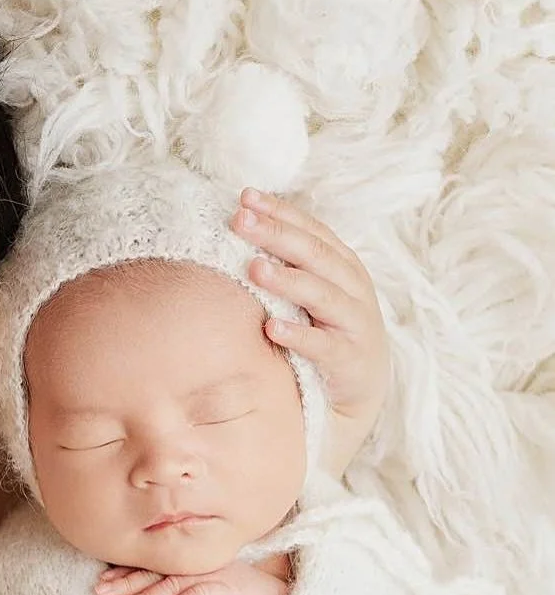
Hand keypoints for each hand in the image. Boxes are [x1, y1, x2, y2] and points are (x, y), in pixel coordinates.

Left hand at [230, 189, 389, 477]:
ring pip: (324, 295)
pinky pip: (325, 347)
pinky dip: (300, 336)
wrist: (352, 397)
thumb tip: (238, 225)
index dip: (281, 212)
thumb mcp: (307, 295)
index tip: (244, 197)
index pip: (312, 230)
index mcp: (341, 267)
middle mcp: (353, 290)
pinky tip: (271, 328)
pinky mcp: (352, 363)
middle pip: (316, 254)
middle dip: (278, 235)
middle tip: (241, 221)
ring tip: (254, 268)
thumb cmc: (321, 335)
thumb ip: (284, 265)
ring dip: (289, 280)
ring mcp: (356, 325)